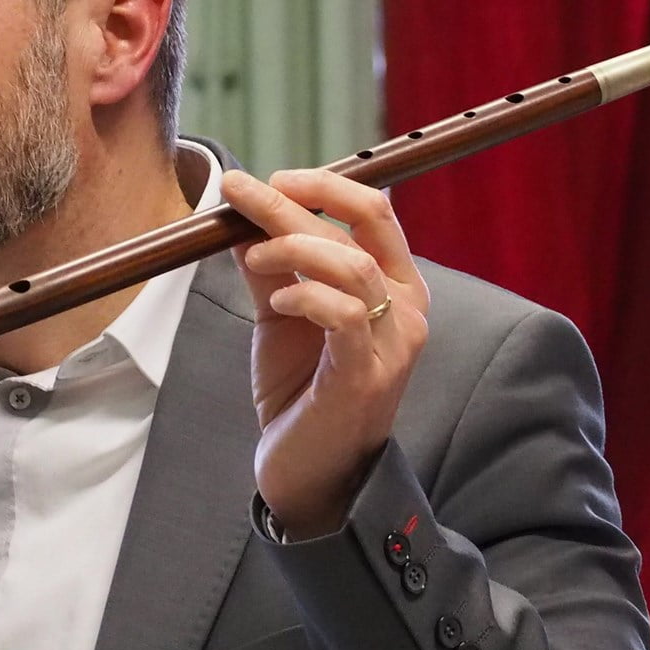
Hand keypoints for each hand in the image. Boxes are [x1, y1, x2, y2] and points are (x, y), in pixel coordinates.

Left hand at [222, 169, 429, 539]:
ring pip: (353, 265)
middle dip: (294, 202)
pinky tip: (279, 301)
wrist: (309, 471)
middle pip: (363, 226)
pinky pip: (343, 315)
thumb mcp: (282, 316)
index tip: (271, 177)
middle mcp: (408, 309)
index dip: (324, 184)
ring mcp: (393, 344)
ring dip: (293, 248)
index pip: (374, 211)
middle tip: (241, 191)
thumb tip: (242, 217)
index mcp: (395, 285)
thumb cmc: (302, 392)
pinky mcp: (366, 376)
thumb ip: (271, 268)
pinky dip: (304, 296)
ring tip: (253, 257)